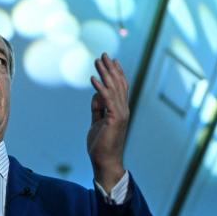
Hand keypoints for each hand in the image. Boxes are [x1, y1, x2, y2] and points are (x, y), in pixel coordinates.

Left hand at [87, 53, 128, 190]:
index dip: (116, 72)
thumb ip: (97, 109)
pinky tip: (93, 79)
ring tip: (98, 60)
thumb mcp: (97, 122)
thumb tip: (95, 95)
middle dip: (110, 68)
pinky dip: (100, 88)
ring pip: (114, 89)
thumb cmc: (101, 145)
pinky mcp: (114, 119)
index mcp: (120, 110)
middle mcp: (123, 109)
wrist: (105, 161)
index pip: (120, 87)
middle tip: (104, 53)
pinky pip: (107, 100)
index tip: (111, 60)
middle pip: (118, 84)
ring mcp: (120, 114)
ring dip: (105, 73)